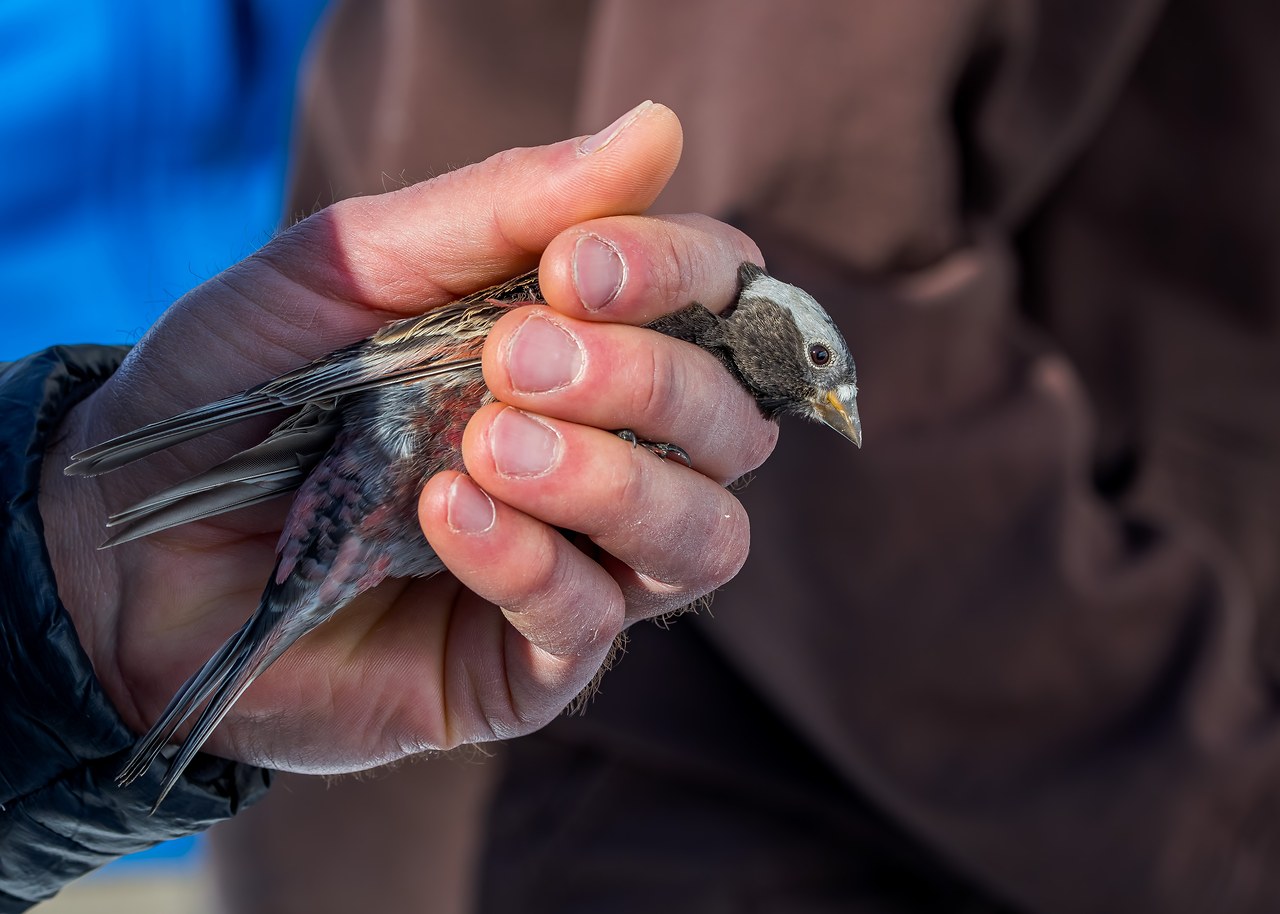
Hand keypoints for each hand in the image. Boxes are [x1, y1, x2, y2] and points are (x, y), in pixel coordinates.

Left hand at [38, 102, 777, 773]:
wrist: (131, 542)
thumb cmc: (244, 386)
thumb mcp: (354, 266)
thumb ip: (503, 206)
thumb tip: (657, 132)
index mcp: (585, 349)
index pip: (717, 305)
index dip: (680, 277)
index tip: (576, 268)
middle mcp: (607, 456)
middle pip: (731, 425)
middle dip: (645, 381)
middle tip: (512, 359)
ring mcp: (579, 565)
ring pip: (704, 536)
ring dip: (614, 480)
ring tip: (487, 446)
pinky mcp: (529, 665)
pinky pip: (592, 621)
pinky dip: (529, 563)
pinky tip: (440, 520)